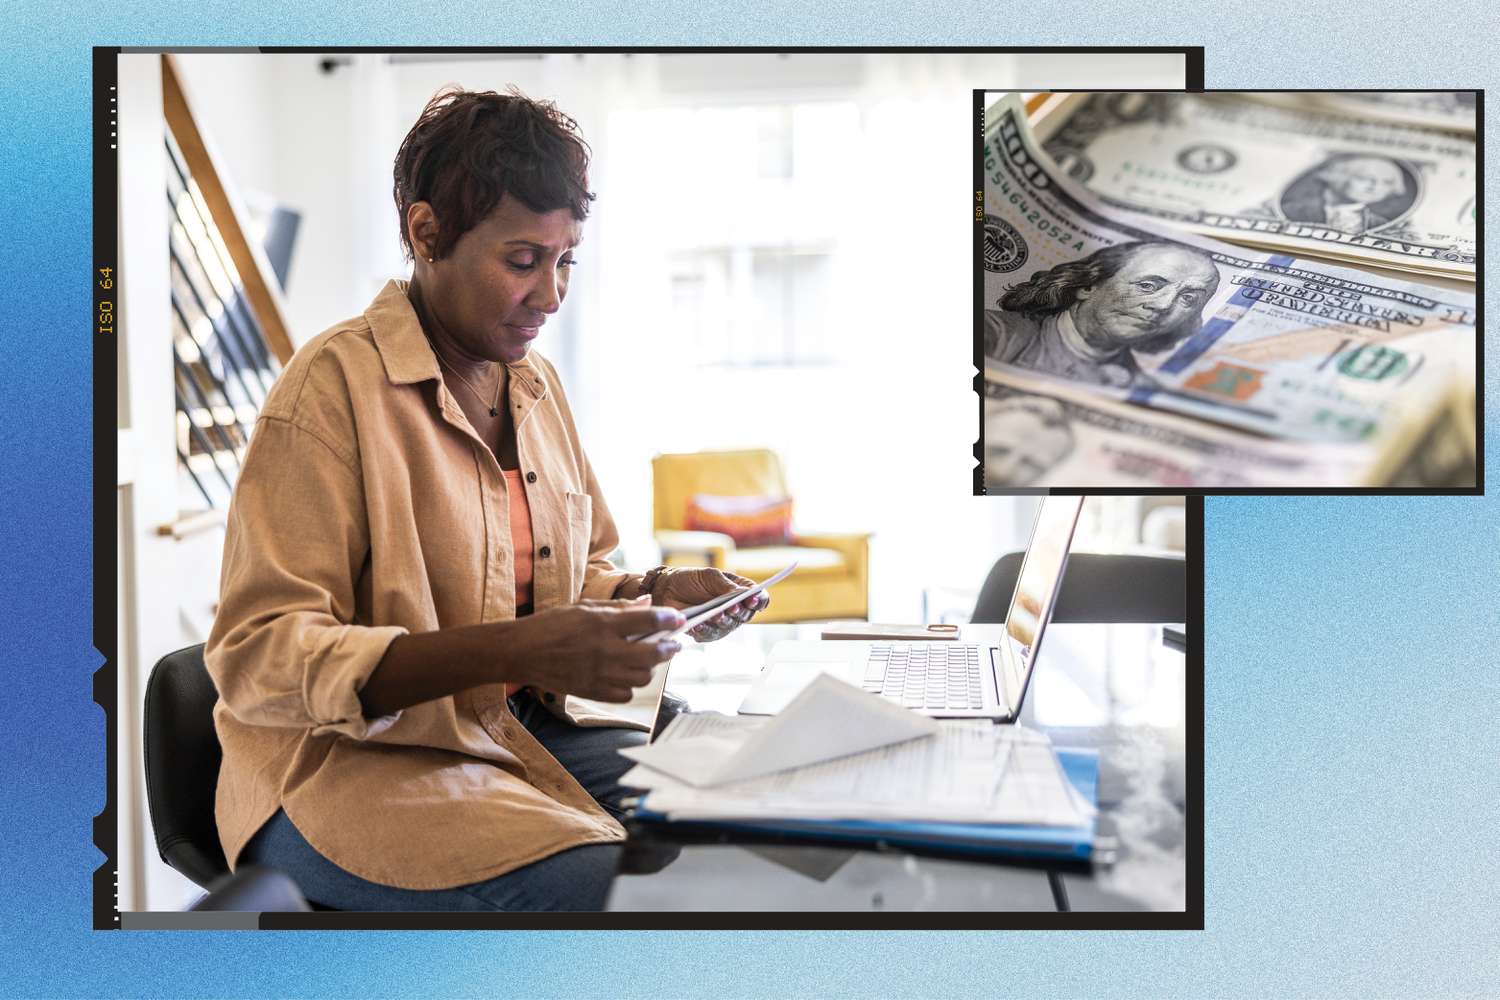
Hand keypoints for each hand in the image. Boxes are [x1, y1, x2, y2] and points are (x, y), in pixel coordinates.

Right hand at [508, 599, 685, 701]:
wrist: (521, 652)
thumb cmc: (551, 625)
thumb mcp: (584, 607)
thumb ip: (619, 607)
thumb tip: (648, 603)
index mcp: (602, 623)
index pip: (647, 621)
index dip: (669, 620)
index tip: (680, 620)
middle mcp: (604, 649)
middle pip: (652, 654)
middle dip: (670, 648)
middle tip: (676, 643)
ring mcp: (599, 673)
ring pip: (642, 677)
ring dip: (650, 667)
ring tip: (648, 659)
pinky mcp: (592, 692)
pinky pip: (625, 694)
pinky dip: (631, 686)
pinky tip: (627, 675)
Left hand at [650, 567, 769, 641]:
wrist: (667, 588)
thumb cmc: (692, 579)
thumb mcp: (710, 576)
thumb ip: (726, 585)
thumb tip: (741, 593)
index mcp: (739, 593)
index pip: (758, 599)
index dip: (759, 600)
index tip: (753, 599)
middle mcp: (734, 610)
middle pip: (745, 615)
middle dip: (739, 612)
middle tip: (733, 608)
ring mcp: (721, 623)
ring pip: (728, 626)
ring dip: (722, 620)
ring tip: (716, 614)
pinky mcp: (706, 633)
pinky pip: (708, 635)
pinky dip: (704, 629)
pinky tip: (699, 624)